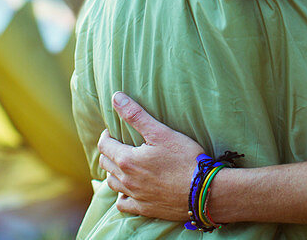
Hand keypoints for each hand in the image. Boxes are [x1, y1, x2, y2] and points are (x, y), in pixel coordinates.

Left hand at [97, 92, 204, 220]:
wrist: (202, 191)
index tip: (113, 130)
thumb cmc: (184, 158)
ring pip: (111, 183)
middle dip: (108, 151)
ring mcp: (135, 196)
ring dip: (113, 171)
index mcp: (127, 160)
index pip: (104, 145)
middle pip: (105, 164)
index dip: (106, 135)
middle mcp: (127, 180)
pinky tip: (128, 190)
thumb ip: (136, 115)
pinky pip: (123, 204)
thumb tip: (116, 97)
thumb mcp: (160, 132)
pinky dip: (121, 195)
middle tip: (119, 144)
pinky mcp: (145, 208)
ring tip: (122, 163)